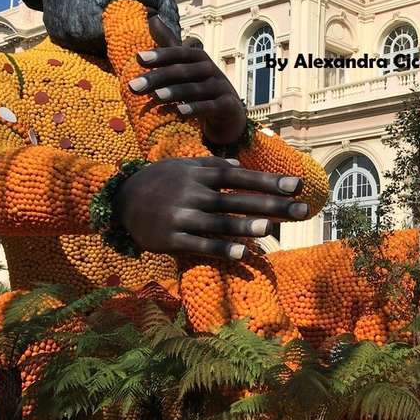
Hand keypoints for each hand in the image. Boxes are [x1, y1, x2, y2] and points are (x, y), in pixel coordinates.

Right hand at [113, 157, 307, 258]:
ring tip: (271, 228)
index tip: (296, 185)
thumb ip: (210, 166)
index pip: (239, 177)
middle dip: (271, 204)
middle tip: (302, 210)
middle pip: (236, 200)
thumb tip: (238, 165)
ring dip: (245, 226)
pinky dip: (221, 250)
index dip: (268, 181)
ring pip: (219, 222)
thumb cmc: (156, 181)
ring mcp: (181, 216)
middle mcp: (192, 193)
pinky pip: (200, 245)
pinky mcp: (170, 239)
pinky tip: (243, 255)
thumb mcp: (181, 166)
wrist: (117, 201)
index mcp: (199, 174)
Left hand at [128, 16, 246, 145]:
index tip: (138, 58)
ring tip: (155, 97)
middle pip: (182, 71)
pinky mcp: (228, 106)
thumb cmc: (202, 86)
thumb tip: (152, 17)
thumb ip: (170, 46)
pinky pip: (211, 107)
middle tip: (133, 86)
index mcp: (199, 58)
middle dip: (157, 77)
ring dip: (174, 92)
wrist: (230, 113)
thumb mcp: (187, 66)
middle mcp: (211, 69)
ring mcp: (221, 88)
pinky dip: (196, 108)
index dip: (160, 55)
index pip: (178, 53)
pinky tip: (180, 112)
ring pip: (195, 89)